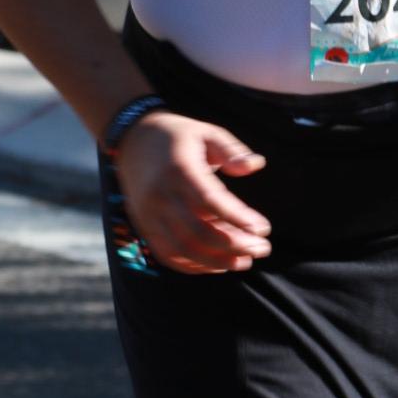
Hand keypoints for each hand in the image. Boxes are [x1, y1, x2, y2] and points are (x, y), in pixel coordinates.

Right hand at [115, 112, 270, 273]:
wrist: (133, 140)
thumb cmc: (178, 136)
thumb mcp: (207, 133)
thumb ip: (232, 150)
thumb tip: (256, 165)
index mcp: (179, 169)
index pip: (209, 200)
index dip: (238, 218)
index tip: (263, 228)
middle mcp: (160, 194)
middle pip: (197, 231)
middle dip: (233, 245)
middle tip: (262, 248)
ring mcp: (149, 213)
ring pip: (183, 248)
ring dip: (216, 261)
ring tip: (245, 261)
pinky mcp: (144, 225)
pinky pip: (168, 254)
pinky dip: (194, 265)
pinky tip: (218, 265)